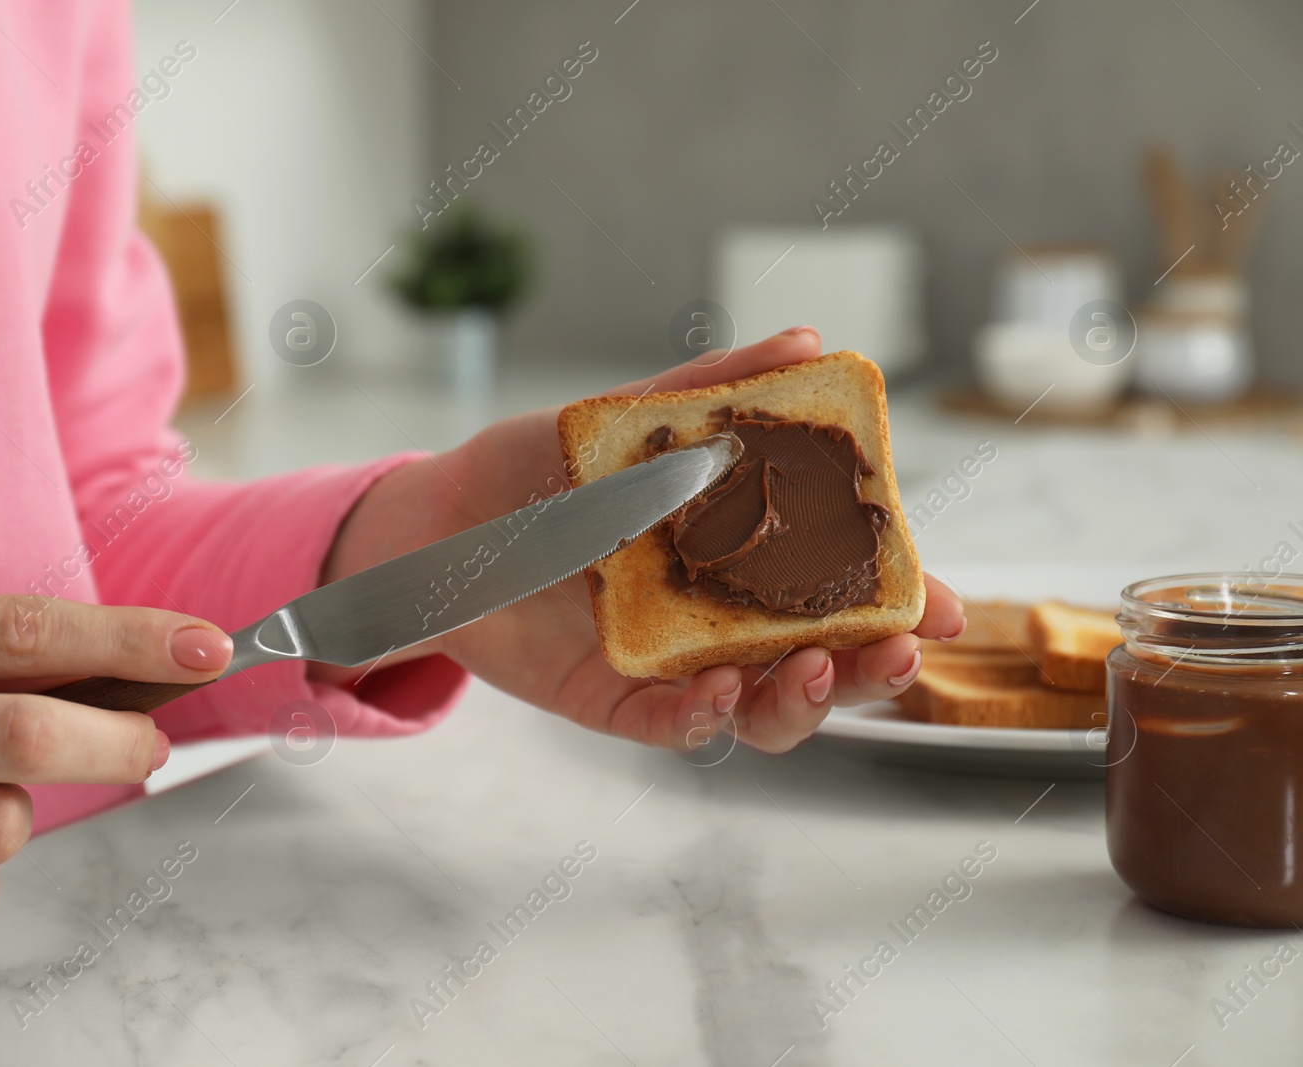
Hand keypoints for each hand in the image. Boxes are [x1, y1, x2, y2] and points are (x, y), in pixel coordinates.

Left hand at [323, 328, 963, 754]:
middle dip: (871, 666)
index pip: (840, 589)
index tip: (943, 606)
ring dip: (800, 702)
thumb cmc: (541, 466)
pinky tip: (718, 692)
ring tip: (812, 671)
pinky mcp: (616, 699)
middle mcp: (722, 618)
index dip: (898, 602)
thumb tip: (807, 343)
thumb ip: (715, 391)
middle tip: (899, 649)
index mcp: (744, 555)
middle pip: (821, 662)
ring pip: (760, 711)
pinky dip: (702, 718)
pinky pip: (671, 726)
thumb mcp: (630, 418)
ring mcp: (674, 665)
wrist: (442, 517)